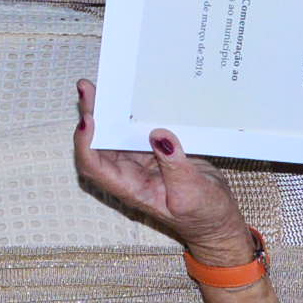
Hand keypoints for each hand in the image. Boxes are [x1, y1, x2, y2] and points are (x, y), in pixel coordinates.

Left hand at [72, 80, 255, 262]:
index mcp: (130, 188)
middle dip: (91, 115)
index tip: (89, 119)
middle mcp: (128, 174)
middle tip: (87, 86)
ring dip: (107, 111)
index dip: (85, 143)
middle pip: (97, 144)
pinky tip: (131, 94)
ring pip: (113, 134)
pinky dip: (131, 113)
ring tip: (104, 83)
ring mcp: (140, 161)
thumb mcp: (192, 193)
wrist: (217, 220)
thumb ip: (175, 166)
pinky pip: (136, 130)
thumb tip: (158, 135)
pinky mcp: (154, 151)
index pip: (95, 166)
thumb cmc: (204, 215)